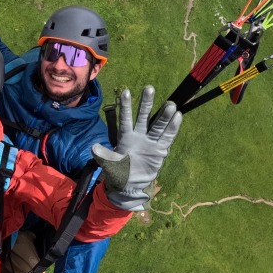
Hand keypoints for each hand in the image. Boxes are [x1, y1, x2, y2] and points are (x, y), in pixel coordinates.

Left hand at [93, 87, 181, 210]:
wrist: (129, 184)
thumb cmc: (117, 172)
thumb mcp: (108, 165)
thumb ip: (103, 156)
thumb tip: (93, 147)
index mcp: (125, 137)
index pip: (125, 119)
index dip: (125, 106)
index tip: (126, 92)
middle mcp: (138, 136)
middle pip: (143, 117)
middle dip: (146, 104)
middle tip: (149, 88)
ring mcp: (150, 142)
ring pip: (157, 125)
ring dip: (163, 115)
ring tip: (170, 104)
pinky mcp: (159, 150)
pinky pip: (167, 138)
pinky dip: (172, 128)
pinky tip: (178, 116)